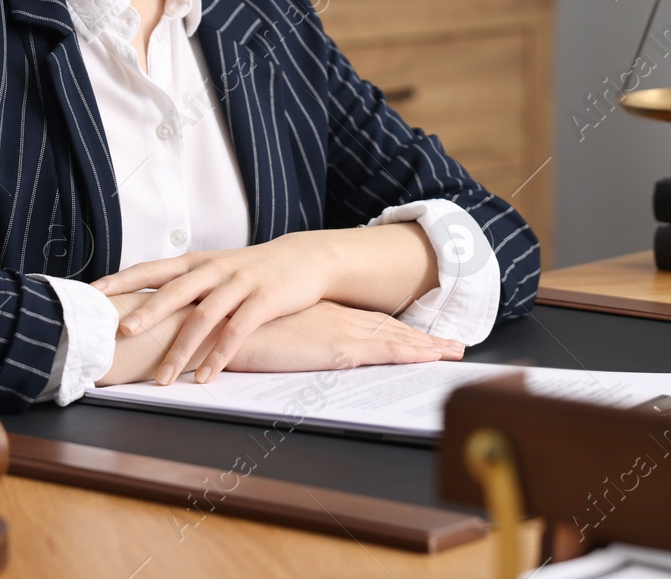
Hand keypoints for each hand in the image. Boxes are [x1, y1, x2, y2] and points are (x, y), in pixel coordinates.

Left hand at [91, 231, 339, 383]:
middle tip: (122, 332)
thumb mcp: (215, 268)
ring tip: (163, 378)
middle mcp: (213, 269)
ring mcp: (240, 283)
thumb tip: (140, 304)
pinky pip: (237, 331)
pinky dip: (220, 355)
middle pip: (174, 290)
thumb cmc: (251, 269)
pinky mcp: (264, 300)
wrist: (305, 258)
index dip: (122, 279)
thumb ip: (184, 284)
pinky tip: (206, 376)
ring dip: (181, 350)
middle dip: (147, 312)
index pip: (151, 268)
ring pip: (204, 317)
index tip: (93, 293)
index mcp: (196, 262)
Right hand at [226, 299, 464, 373]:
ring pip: (394, 338)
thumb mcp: (265, 331)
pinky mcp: (334, 348)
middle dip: (422, 339)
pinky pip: (384, 351)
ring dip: (426, 346)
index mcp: (319, 314)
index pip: (368, 322)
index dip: (397, 330)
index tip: (422, 337)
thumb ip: (284, 334)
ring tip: (454, 351)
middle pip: (389, 328)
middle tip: (453, 345)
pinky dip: (411, 353)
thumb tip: (289, 343)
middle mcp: (335, 318)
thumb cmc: (232, 332)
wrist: (216, 325)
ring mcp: (338, 331)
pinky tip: (431, 358)